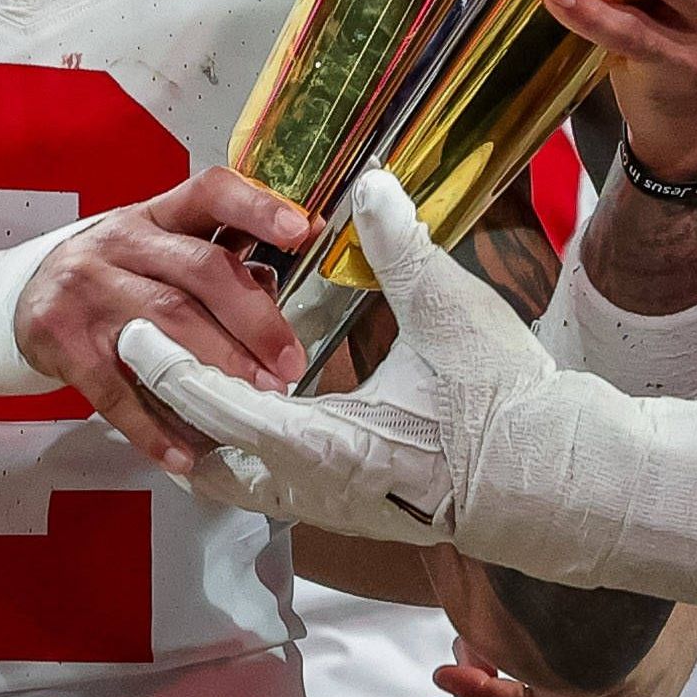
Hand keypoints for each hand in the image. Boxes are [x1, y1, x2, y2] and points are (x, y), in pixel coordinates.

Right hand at [0, 168, 315, 475]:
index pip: (210, 192)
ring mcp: (86, 288)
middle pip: (199, 270)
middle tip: (289, 364)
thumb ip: (204, 268)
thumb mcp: (148, 255)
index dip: (257, 206)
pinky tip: (184, 454)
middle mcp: (119, 241)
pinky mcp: (59, 338)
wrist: (11, 304)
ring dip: (216, 367)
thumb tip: (272, 301)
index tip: (302, 229)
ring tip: (252, 404)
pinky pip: (114, 388)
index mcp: (152, 215)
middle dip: (253, 318)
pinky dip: (152, 426)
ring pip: (164, 324)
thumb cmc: (106, 280)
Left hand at [118, 170, 696, 603]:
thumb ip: (400, 245)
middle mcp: (313, 490)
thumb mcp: (452, 313)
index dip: (165, 364)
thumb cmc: (508, 403)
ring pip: (239, 482)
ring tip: (191, 385)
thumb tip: (372, 182)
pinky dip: (247, 452)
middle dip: (171, 415)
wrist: (564, 483)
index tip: (132, 330)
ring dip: (209, 436)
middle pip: (205, 459)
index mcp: (320, 446)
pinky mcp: (357, 513)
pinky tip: (257, 414)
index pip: (212, 405)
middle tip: (148, 361)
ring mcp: (334, 510)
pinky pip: (274, 489)